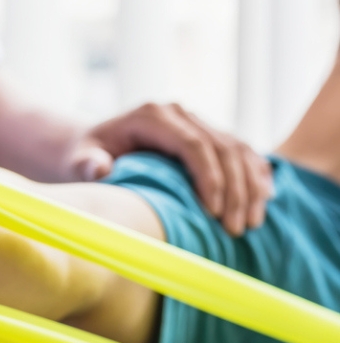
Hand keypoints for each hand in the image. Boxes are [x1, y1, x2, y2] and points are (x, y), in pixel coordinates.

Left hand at [69, 102, 272, 235]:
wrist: (93, 145)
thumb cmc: (85, 156)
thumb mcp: (79, 160)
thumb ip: (86, 164)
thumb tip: (100, 169)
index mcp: (152, 115)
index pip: (193, 144)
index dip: (209, 179)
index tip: (213, 214)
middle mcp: (179, 112)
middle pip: (222, 148)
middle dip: (234, 191)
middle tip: (234, 230)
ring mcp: (197, 121)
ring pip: (238, 150)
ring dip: (250, 188)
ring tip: (250, 225)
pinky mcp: (208, 133)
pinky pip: (242, 152)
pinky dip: (255, 176)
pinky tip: (262, 202)